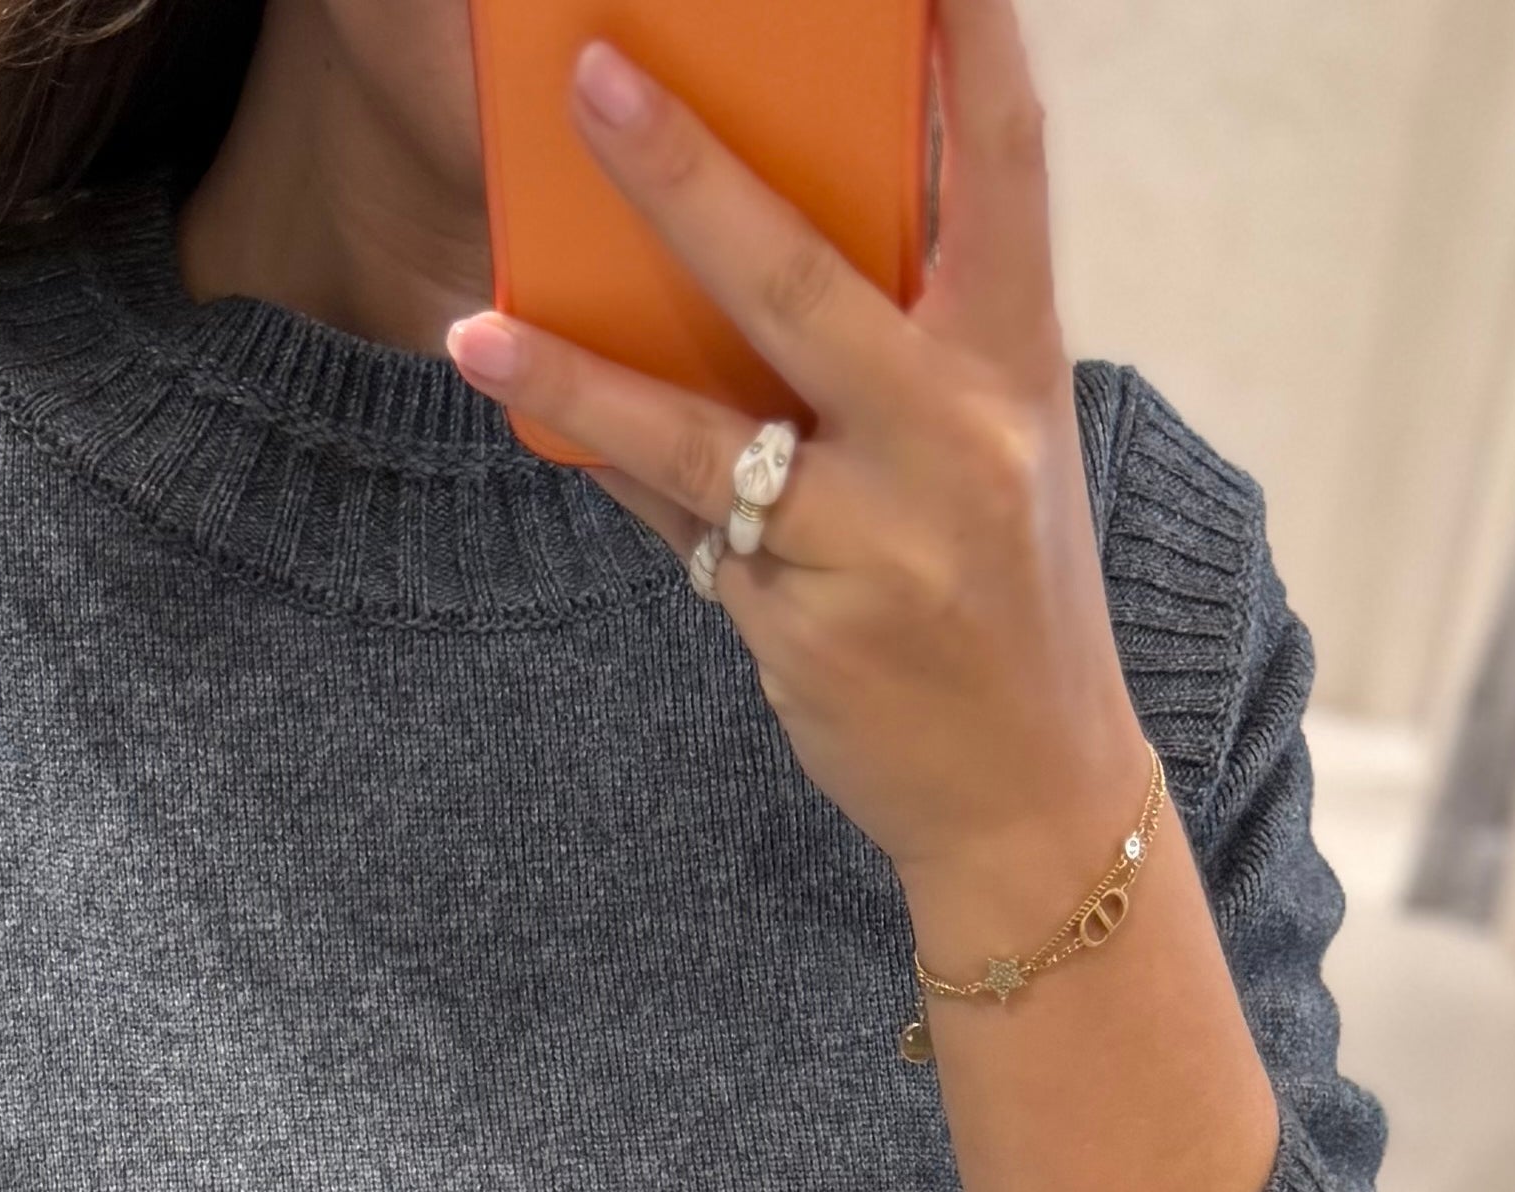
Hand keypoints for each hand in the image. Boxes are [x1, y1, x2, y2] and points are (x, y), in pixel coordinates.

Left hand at [446, 0, 1144, 965]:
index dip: (969, 39)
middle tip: (595, 77)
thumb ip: (893, 333)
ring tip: (483, 323)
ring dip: (583, 372)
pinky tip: (520, 399)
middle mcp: (959, 431)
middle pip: (805, 276)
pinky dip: (600, 460)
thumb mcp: (982, 436)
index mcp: (1018, 353)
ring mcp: (882, 536)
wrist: (1031, 793)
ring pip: (706, 431)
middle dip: (691, 174)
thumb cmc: (993, 585)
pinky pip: (677, 525)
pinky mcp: (809, 624)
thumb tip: (732, 217)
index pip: (1004, 157)